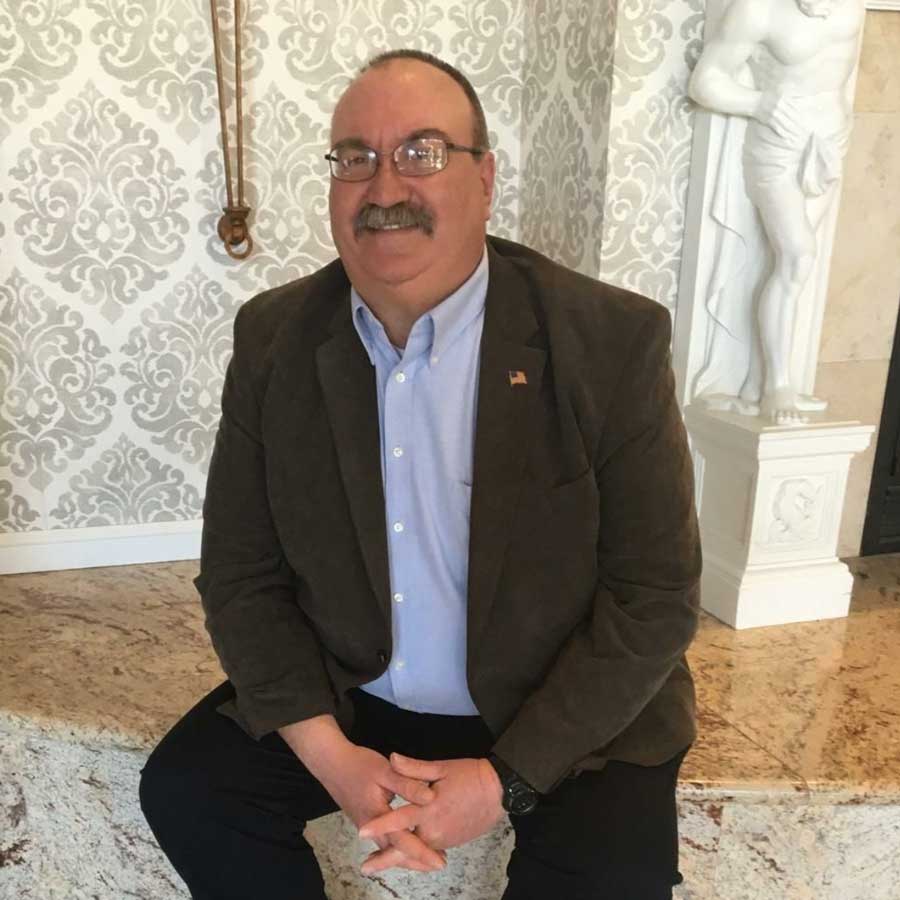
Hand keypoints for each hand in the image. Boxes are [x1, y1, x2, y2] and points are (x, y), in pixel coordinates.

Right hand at [312, 742, 446, 872]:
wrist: (331, 764)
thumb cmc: (358, 765)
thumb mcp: (385, 771)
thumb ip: (407, 785)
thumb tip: (431, 798)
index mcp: (378, 816)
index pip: (403, 841)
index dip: (422, 852)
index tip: (440, 861)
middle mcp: (371, 828)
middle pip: (396, 852)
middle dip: (418, 860)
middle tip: (440, 862)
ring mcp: (367, 827)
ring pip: (389, 848)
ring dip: (408, 854)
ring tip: (428, 857)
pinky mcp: (366, 822)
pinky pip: (384, 840)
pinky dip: (398, 845)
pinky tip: (407, 841)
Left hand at [357, 753, 505, 874]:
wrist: (498, 791)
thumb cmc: (469, 775)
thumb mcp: (441, 768)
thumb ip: (414, 768)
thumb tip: (392, 758)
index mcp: (429, 809)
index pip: (399, 819)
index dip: (380, 825)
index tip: (362, 832)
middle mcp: (434, 829)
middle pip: (405, 847)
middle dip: (384, 859)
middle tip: (365, 868)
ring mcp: (443, 839)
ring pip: (416, 851)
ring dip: (399, 857)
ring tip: (379, 862)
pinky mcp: (450, 842)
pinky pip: (428, 850)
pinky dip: (415, 853)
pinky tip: (405, 855)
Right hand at [753, 90, 805, 143]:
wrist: (753, 102)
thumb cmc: (766, 97)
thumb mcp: (779, 91)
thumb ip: (789, 94)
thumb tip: (802, 96)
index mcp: (784, 98)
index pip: (796, 108)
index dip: (802, 115)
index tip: (807, 121)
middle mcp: (780, 105)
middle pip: (792, 116)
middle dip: (799, 124)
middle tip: (805, 131)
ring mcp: (774, 113)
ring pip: (786, 123)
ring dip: (793, 130)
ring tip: (798, 136)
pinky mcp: (768, 120)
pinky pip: (778, 128)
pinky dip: (783, 133)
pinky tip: (788, 137)